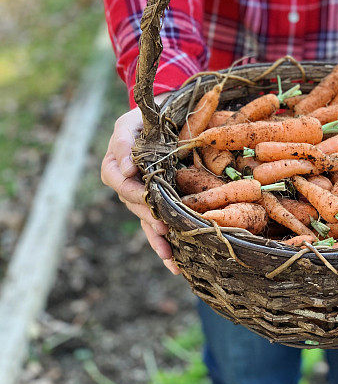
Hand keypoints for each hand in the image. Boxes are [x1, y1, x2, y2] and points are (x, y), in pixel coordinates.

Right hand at [100, 94, 179, 273]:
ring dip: (158, 241)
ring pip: (146, 223)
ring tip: (170, 258)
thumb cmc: (144, 119)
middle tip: (164, 228)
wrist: (164, 120)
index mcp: (115, 166)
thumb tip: (125, 167)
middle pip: (135, 206)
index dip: (132, 191)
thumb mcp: (131, 122)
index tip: (146, 196)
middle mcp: (126, 186)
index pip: (119, 182)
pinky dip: (166, 246)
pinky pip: (158, 228)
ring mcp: (141, 199)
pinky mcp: (157, 207)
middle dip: (149, 218)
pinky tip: (175, 264)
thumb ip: (124, 141)